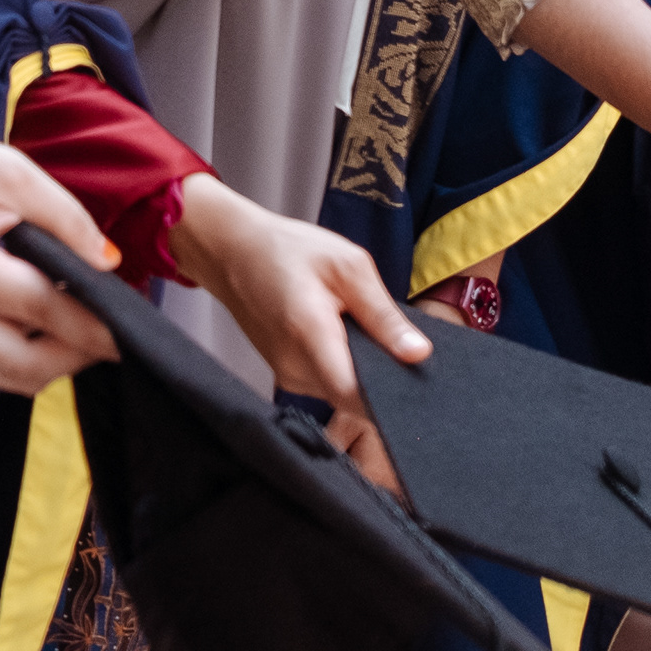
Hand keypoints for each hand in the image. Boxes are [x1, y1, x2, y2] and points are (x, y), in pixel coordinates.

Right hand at [0, 129, 120, 394]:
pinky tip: (47, 326)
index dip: (94, 322)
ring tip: (84, 328)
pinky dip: (24, 357)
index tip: (132, 327)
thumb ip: (65, 218)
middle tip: (112, 333)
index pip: (42, 308)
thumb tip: (107, 263)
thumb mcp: (9, 172)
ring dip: (52, 363)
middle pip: (24, 365)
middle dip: (77, 356)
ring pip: (6, 377)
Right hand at [172, 176, 425, 494]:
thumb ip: (383, 314)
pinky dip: (344, 367)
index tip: (419, 385)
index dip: (392, 400)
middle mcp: (294, 368)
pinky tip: (348, 338)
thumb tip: (419, 355)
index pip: (357, 397)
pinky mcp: (285, 375)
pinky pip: (325, 383)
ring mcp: (286, 376)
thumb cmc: (288, 250)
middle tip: (403, 349)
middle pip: (353, 398)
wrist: (231, 251)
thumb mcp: (348, 265)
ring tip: (370, 335)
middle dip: (383, 381)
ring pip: (340, 392)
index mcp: (311, 336)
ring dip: (363, 372)